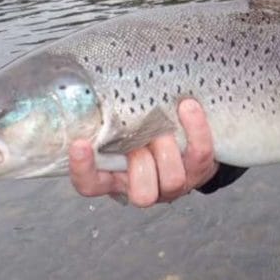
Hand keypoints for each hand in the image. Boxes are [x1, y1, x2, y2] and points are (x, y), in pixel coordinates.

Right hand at [68, 98, 218, 207]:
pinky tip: (187, 106)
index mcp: (115, 175)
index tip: (80, 144)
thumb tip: (93, 86)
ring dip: (168, 148)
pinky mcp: (199, 170)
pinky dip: (195, 127)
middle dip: (142, 163)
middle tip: (141, 140)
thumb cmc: (143, 128)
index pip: (90, 184)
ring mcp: (173, 183)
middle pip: (141, 193)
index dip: (83, 169)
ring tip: (165, 126)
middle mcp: (143, 186)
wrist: (184, 137)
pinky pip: (199, 152)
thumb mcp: (121, 125)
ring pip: (172, 179)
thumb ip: (106, 117)